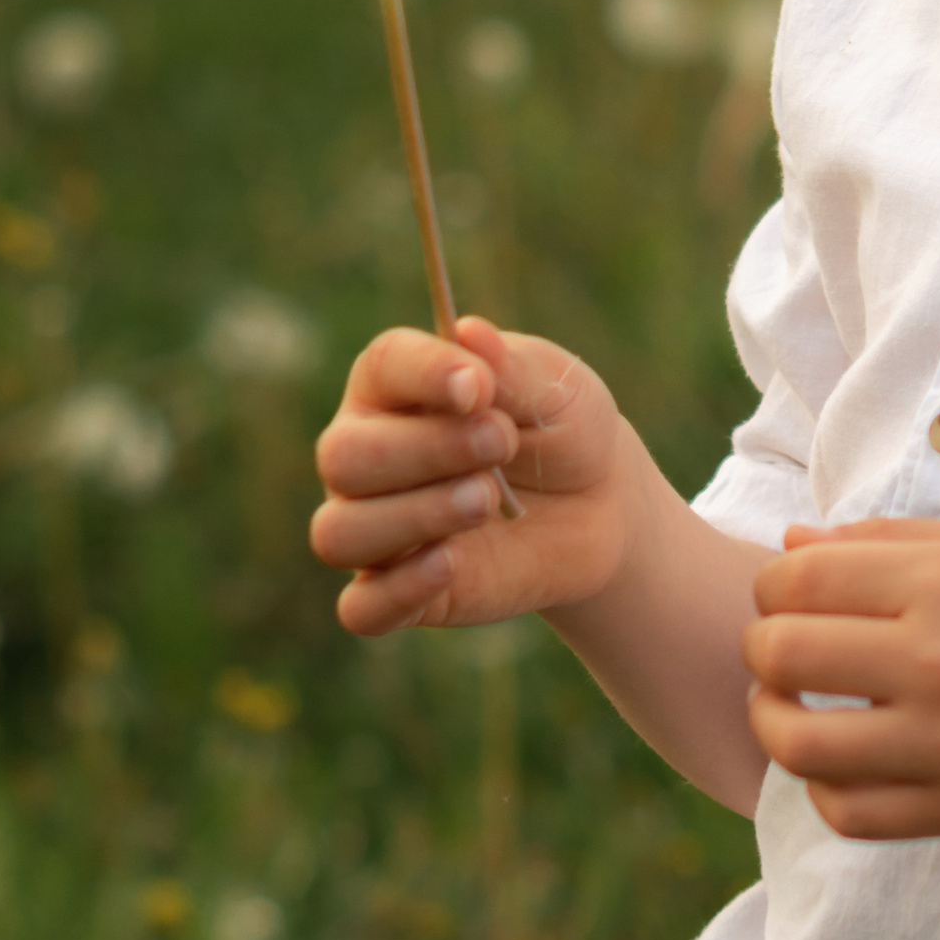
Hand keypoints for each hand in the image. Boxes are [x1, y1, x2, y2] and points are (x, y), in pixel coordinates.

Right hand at [311, 320, 633, 635]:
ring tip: (487, 500)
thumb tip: (468, 331)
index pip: (382, 366)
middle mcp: (366, 454)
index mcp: (396, 385)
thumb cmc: (563, 431)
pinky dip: (398, 590)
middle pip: (344, 456)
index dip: (424, 373)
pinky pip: (362, 608)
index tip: (479, 387)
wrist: (600, 507)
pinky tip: (450, 564)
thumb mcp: (557, 390)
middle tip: (503, 445)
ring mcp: (377, 526)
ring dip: (413, 517)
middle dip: (425, 450)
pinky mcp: (399, 592)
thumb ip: (512, 369)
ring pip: (340, 532)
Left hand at [742, 517, 939, 841]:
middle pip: (783, 654)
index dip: (772, 586)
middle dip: (762, 649)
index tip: (791, 597)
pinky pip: (851, 813)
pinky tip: (837, 763)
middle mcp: (939, 661)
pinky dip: (822, 790)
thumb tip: (790, 545)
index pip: (797, 580)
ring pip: (801, 744)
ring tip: (790, 709)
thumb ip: (890, 539)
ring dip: (774, 723)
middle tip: (782, 652)